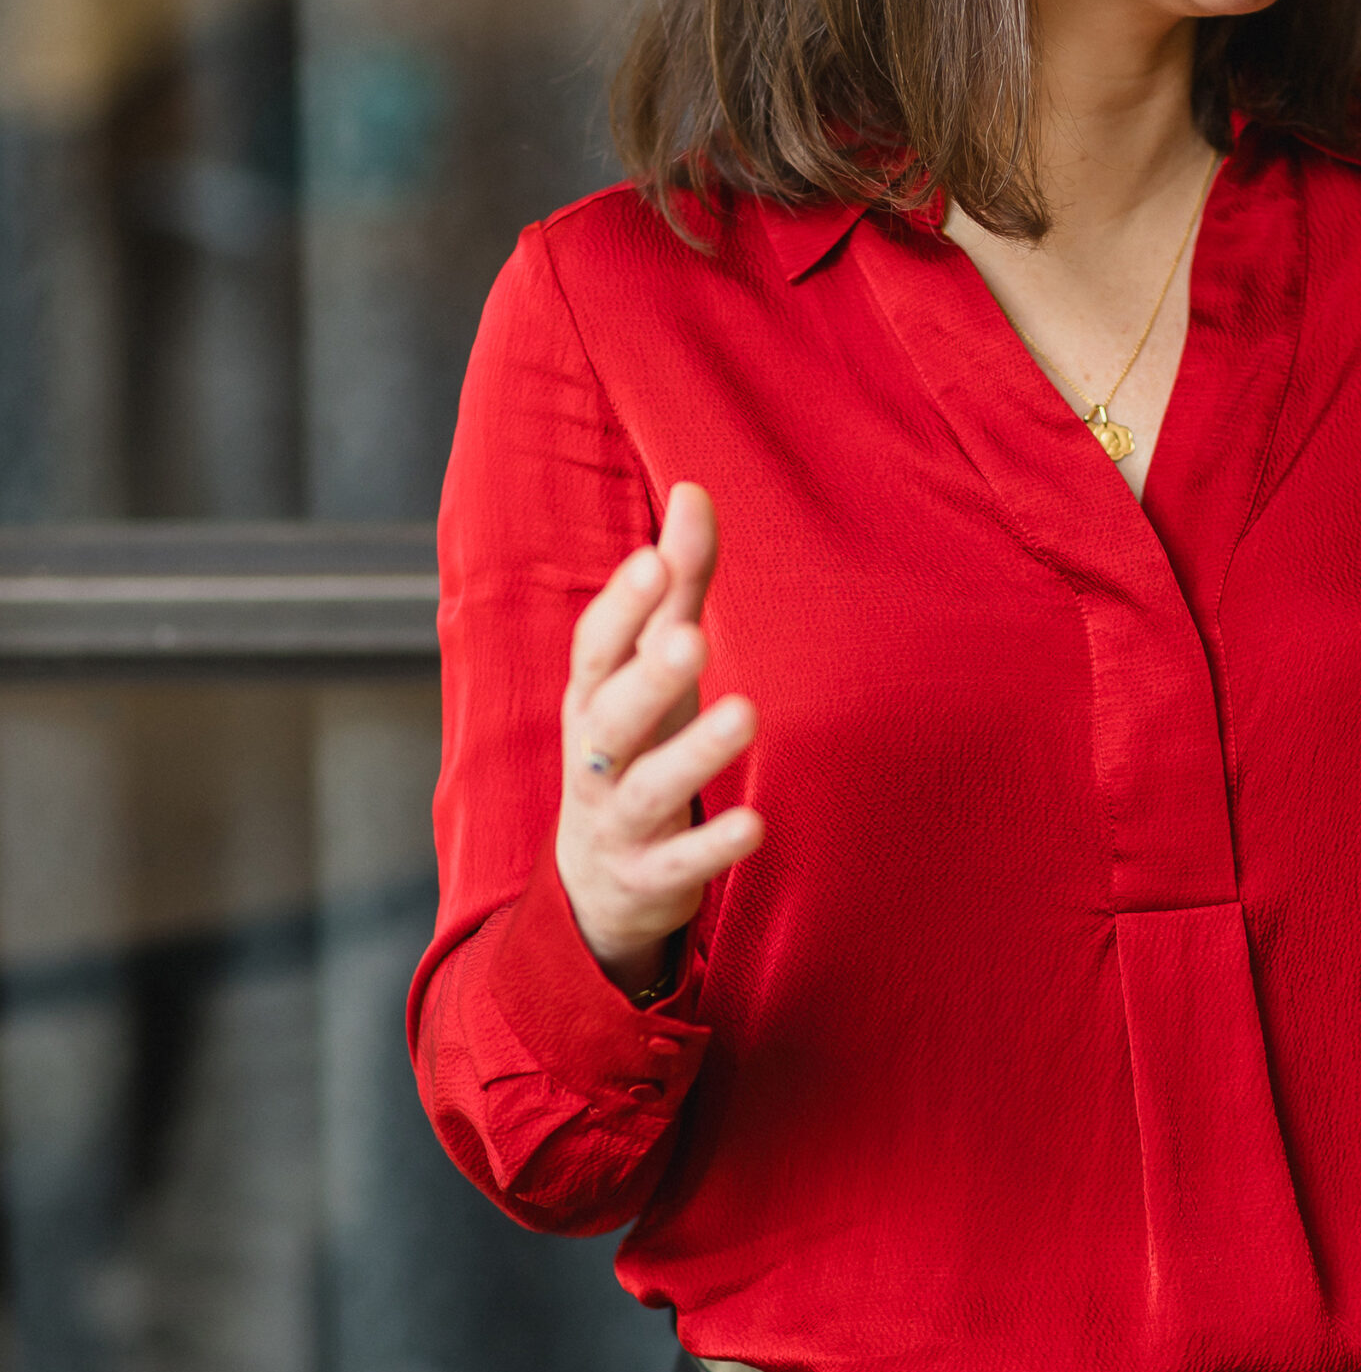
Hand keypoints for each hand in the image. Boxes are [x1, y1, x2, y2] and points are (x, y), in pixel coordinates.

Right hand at [556, 482, 763, 995]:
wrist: (597, 882)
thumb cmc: (634, 745)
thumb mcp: (650, 667)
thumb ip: (678, 587)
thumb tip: (694, 488)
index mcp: (592, 699)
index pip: (596, 647)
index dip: (622, 606)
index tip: (655, 560)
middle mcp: (595, 757)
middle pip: (613, 715)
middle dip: (649, 677)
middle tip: (692, 638)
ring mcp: (619, 820)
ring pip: (649, 787)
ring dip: (695, 753)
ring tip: (746, 715)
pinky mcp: (650, 876)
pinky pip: (682, 862)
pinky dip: (715, 846)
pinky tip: (757, 824)